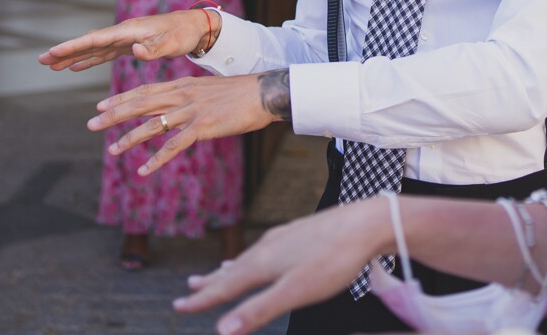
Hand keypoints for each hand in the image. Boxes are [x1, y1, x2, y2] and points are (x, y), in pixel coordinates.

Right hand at [38, 8, 212, 71]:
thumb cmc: (183, 34)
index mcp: (129, 31)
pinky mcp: (129, 45)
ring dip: (73, 57)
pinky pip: (104, 53)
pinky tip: (77, 67)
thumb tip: (135, 51)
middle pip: (88, 42)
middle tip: (41, 60)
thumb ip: (154, 49)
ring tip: (51, 65)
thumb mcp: (172, 44)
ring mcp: (125, 38)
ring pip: (93, 49)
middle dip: (65, 51)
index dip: (74, 46)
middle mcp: (123, 33)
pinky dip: (89, 60)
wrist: (194, 26)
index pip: (95, 39)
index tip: (53, 52)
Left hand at [88, 70, 288, 175]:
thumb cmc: (240, 92)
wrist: (263, 93)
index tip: (101, 105)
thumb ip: (191, 96)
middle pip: (140, 104)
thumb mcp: (209, 89)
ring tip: (112, 150)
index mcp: (183, 86)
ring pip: (153, 125)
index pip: (145, 91)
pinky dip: (157, 158)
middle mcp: (183, 96)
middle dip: (114, 115)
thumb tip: (180, 104)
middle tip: (92, 123)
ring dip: (129, 138)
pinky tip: (143, 170)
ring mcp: (191, 111)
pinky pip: (174, 145)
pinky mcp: (203, 127)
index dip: (122, 98)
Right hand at [173, 196, 391, 332]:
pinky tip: (262, 253)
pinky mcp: (301, 232)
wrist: (367, 223)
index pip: (225, 286)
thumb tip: (221, 330)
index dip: (202, 300)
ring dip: (230, 269)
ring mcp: (285, 237)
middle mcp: (268, 247)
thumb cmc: (333, 260)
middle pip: (233, 270)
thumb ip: (259, 311)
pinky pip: (267, 247)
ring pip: (249, 257)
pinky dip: (254, 257)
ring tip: (217, 273)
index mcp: (263, 264)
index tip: (179, 306)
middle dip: (210, 283)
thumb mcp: (295, 293)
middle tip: (188, 290)